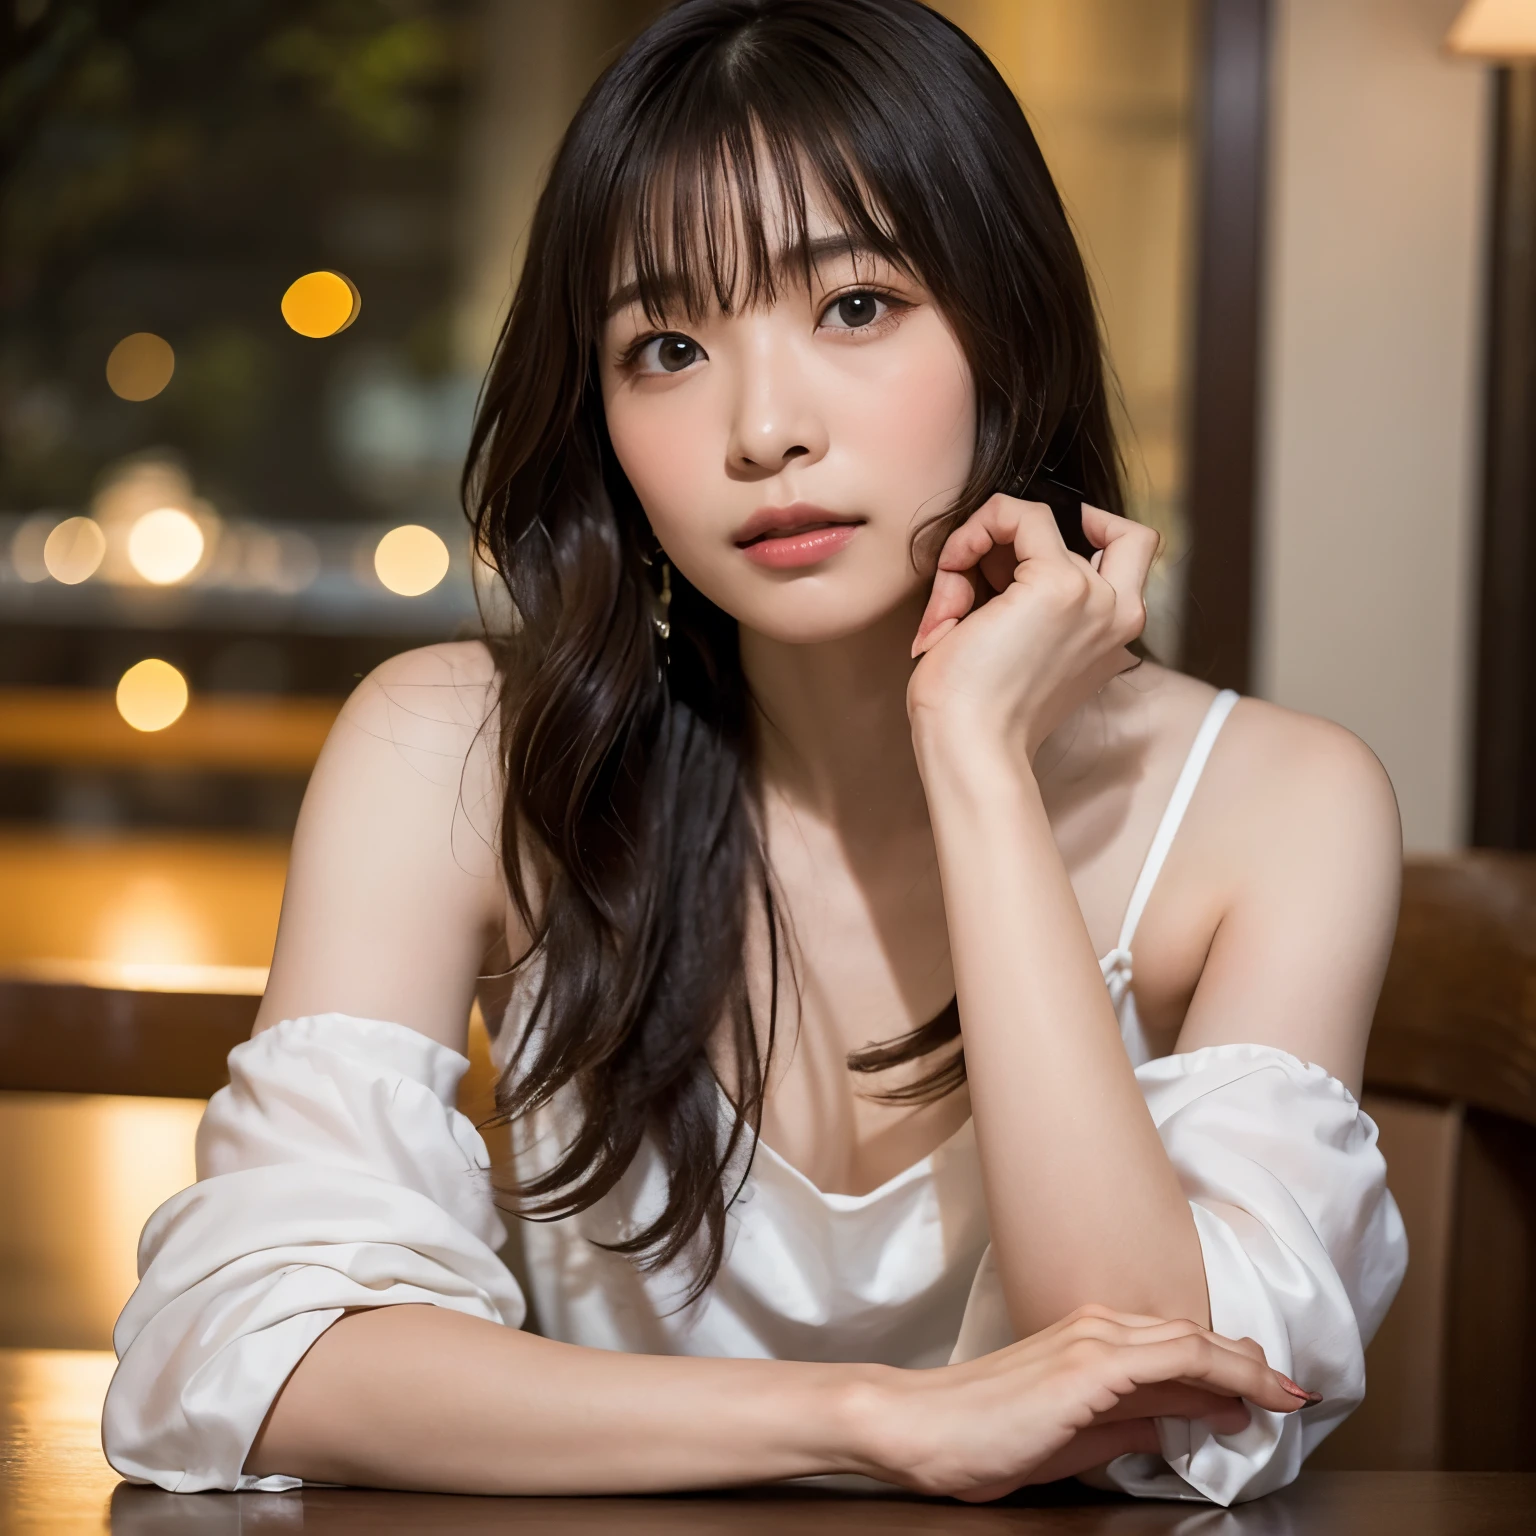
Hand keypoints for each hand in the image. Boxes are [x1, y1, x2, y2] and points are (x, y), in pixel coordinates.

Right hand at [858, 1303, 1313, 1501]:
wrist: (923, 1428)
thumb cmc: (983, 1435)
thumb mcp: (1075, 1436)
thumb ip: (1131, 1424)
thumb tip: (1185, 1423)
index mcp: (1089, 1340)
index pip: (1176, 1345)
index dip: (1231, 1366)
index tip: (1272, 1391)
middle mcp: (1095, 1329)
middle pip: (1193, 1337)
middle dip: (1251, 1364)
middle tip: (1295, 1390)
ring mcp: (1092, 1342)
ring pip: (1190, 1342)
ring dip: (1246, 1366)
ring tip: (1287, 1393)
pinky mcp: (1088, 1366)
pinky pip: (1171, 1360)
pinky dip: (1220, 1372)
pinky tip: (1248, 1395)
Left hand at [907, 495, 1157, 758]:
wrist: (970, 748)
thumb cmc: (976, 709)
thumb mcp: (1016, 646)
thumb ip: (1026, 600)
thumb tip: (989, 554)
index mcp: (1111, 633)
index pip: (1112, 552)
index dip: (1050, 549)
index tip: (995, 582)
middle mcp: (1117, 612)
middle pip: (1101, 528)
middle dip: (1026, 541)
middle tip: (985, 578)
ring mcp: (1094, 597)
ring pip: (1041, 519)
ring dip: (983, 548)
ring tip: (953, 604)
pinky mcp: (1059, 585)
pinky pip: (1018, 514)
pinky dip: (974, 533)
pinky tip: (951, 581)